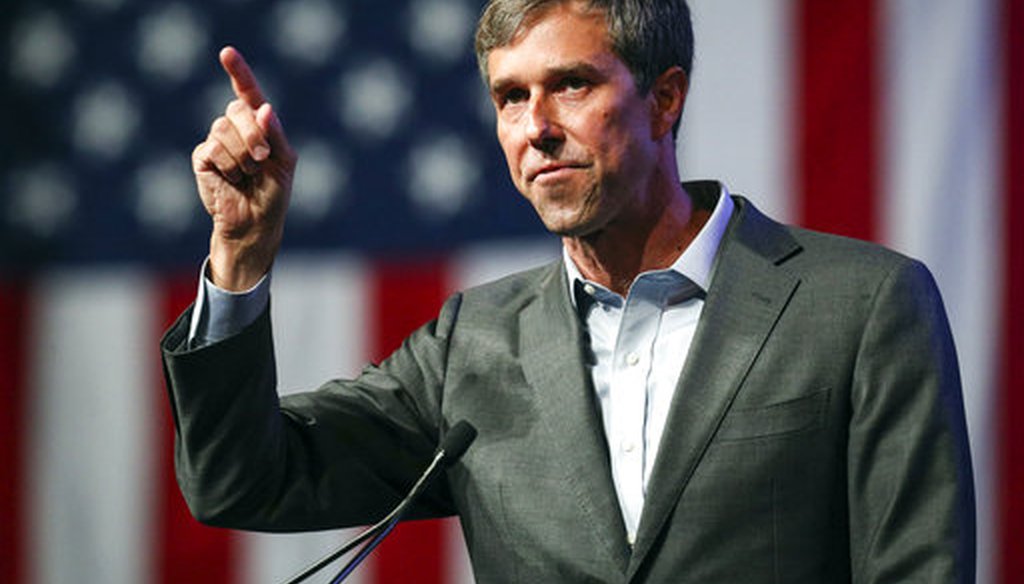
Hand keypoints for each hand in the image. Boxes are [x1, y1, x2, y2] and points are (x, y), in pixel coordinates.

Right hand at [192, 46, 296, 290]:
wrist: (255, 223)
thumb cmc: (273, 193)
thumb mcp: (284, 161)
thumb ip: (275, 134)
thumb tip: (263, 108)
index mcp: (258, 124)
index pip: (248, 92)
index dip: (238, 71)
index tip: (227, 53)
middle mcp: (235, 128)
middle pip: (237, 109)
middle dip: (254, 135)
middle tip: (262, 159)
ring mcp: (217, 141)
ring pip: (223, 129)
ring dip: (243, 156)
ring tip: (247, 175)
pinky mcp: (202, 157)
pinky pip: (213, 149)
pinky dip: (228, 166)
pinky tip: (232, 180)